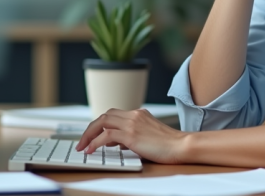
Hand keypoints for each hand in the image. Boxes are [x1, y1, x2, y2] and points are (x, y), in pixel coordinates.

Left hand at [75, 108, 189, 163]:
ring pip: (103, 122)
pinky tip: (91, 150)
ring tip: (83, 146)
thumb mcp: (148, 136)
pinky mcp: (131, 134)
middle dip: (91, 128)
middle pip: (105, 115)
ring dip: (89, 134)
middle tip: (82, 141)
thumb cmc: (169, 145)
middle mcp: (134, 115)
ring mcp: (132, 123)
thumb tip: (115, 143)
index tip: (92, 135)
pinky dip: (95, 142)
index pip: (113, 114)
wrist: (182, 145)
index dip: (100, 124)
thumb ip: (132, 135)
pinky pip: (106, 136)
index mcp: (139, 114)